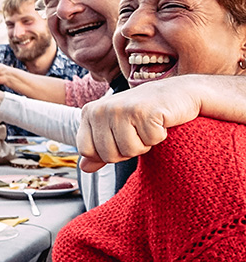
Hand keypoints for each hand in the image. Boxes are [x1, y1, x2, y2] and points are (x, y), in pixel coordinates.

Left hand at [77, 78, 200, 171]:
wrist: (178, 93)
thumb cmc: (144, 113)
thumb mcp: (116, 129)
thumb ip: (99, 149)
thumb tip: (84, 168)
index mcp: (90, 113)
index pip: (86, 151)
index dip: (107, 152)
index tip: (120, 138)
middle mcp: (102, 109)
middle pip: (109, 155)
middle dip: (128, 150)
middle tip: (138, 130)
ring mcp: (122, 109)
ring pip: (129, 151)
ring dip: (144, 143)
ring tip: (148, 125)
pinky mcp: (145, 112)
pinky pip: (150, 141)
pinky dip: (159, 136)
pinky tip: (159, 121)